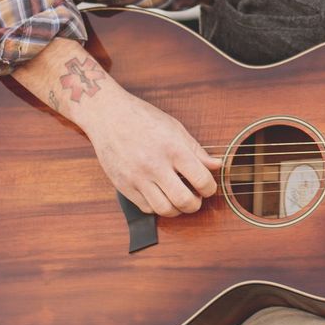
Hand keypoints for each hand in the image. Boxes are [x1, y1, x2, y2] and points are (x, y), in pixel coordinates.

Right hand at [79, 89, 223, 217]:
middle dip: (196, 205)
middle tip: (196, 198)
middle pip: (184, 201)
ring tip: (179, 199)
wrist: (109, 115)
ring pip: (164, 209)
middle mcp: (155, 165)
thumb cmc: (143, 118)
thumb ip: (197, 150)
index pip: (201, 180)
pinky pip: (146, 208)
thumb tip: (216, 165)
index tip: (208, 187)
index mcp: (173, 148)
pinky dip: (157, 207)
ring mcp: (137, 178)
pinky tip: (161, 195)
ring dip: (177, 209)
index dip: (210, 188)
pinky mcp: (123, 186)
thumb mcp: (175, 128)